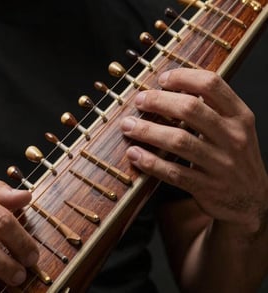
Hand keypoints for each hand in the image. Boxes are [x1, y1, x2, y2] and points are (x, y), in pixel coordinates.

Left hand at [121, 68, 267, 233]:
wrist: (251, 201)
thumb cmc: (235, 158)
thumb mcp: (234, 129)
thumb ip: (211, 109)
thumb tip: (171, 88)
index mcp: (240, 117)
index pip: (212, 85)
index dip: (183, 77)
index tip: (162, 79)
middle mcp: (233, 138)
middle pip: (190, 109)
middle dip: (158, 101)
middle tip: (139, 100)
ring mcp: (221, 164)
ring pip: (178, 141)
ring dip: (147, 131)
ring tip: (127, 126)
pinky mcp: (207, 188)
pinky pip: (173, 172)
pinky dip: (150, 162)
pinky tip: (134, 154)